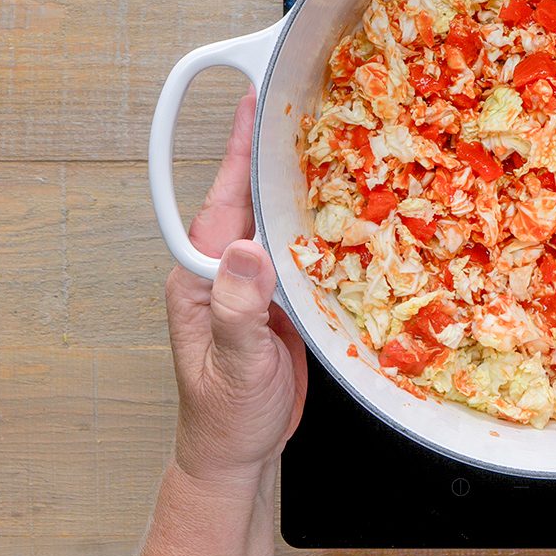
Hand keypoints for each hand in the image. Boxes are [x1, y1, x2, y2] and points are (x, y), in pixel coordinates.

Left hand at [164, 89, 306, 484]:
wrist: (238, 452)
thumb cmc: (224, 414)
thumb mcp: (230, 363)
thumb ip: (236, 308)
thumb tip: (247, 250)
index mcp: (202, 274)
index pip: (221, 198)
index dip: (237, 149)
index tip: (252, 103)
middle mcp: (227, 269)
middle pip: (252, 199)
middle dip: (277, 154)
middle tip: (310, 111)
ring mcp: (256, 283)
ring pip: (281, 222)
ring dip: (307, 188)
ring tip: (340, 149)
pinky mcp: (283, 300)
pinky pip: (303, 253)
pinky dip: (325, 229)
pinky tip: (353, 215)